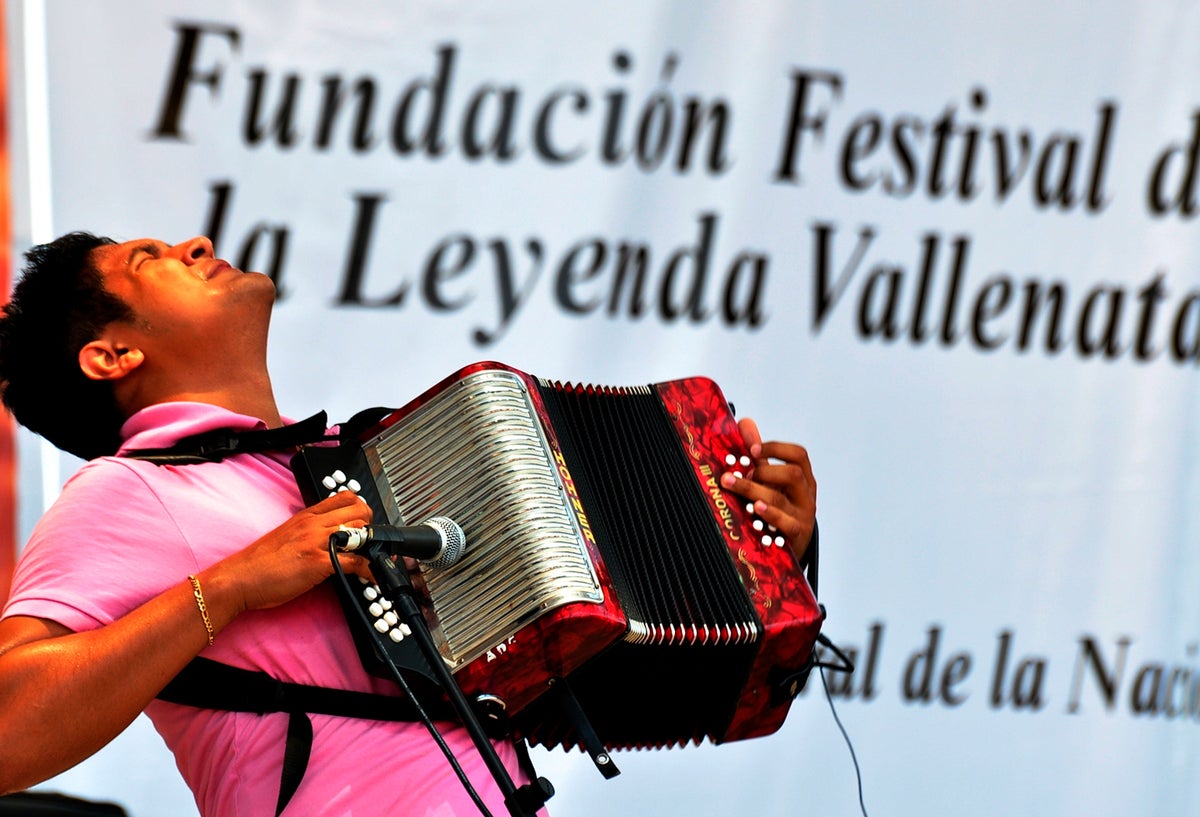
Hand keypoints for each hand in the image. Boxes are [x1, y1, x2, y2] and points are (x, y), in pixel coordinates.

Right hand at [216, 489, 374, 612]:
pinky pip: (355, 561)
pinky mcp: (318, 562)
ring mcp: (316, 542)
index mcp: (306, 516)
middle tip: (370, 543)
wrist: (237, 579)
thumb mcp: (286, 536)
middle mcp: (313, 524)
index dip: (360, 509)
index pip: (345, 497)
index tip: (364, 524)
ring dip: (372, 545)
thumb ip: (308, 532)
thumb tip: (328, 538)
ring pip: (360, 530)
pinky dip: (369, 570)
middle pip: (359, 510)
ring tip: (372, 558)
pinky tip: (372, 576)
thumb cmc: (258, 564)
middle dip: (371, 526)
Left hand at [720, 417, 816, 563]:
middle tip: (741, 473)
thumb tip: (745, 423)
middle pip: (793, 474)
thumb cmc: (782, 508)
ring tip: (732, 483)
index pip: (799, 455)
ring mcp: (802, 515)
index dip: (776, 449)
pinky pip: (785, 523)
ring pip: (780, 498)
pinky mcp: (796, 534)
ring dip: (752, 489)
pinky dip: (769, 515)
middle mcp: (806, 495)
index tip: (752, 450)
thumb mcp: (772, 480)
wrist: (794, 544)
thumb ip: (759, 454)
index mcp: (803, 478)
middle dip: (763, 470)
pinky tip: (755, 509)